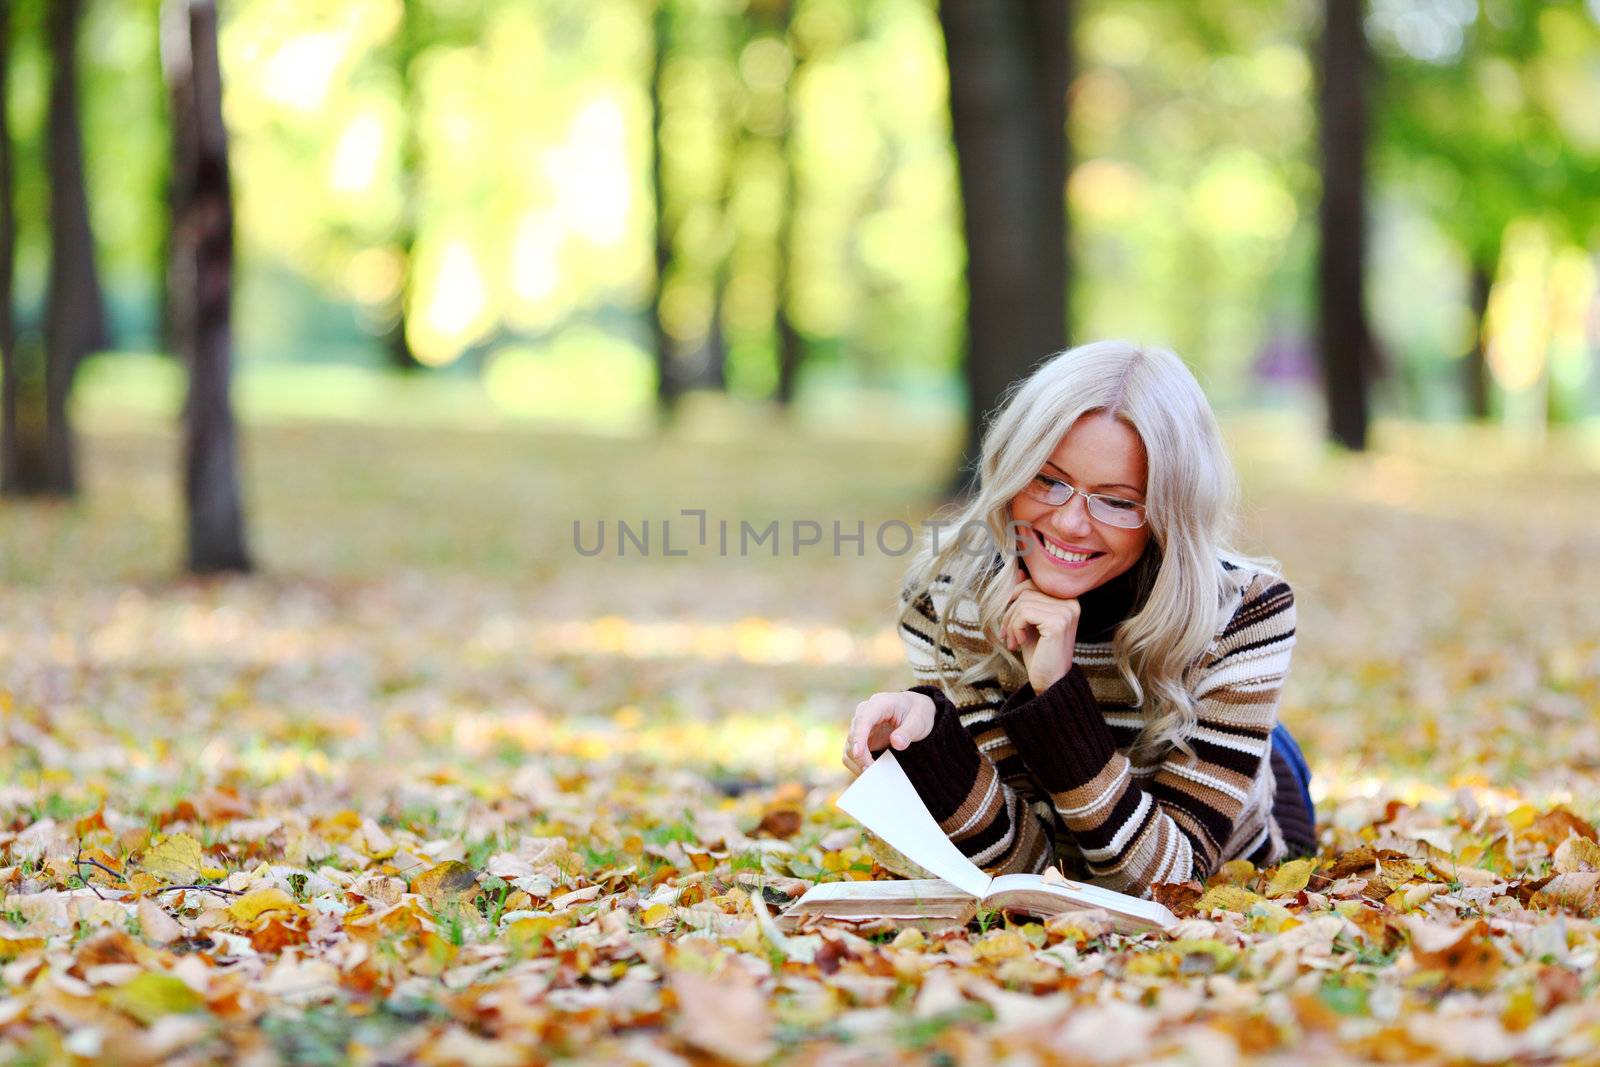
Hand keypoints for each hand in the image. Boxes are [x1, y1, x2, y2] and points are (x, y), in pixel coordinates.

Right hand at [842, 691, 936, 776]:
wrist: (915, 711)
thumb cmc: (917, 712)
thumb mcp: (919, 720)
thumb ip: (908, 731)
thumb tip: (896, 742)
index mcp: (879, 704)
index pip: (864, 720)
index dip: (859, 737)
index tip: (858, 753)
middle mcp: (864, 713)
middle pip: (853, 735)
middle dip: (860, 755)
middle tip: (872, 771)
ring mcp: (860, 726)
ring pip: (849, 746)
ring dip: (857, 762)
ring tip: (872, 774)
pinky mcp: (860, 739)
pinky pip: (851, 753)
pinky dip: (857, 764)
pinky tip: (869, 771)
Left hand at [1002, 567, 1079, 692]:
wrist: (1050, 681)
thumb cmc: (1039, 653)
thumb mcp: (1029, 622)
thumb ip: (1026, 598)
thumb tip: (1018, 571)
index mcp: (1068, 601)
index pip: (1034, 584)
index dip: (1014, 599)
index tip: (1009, 621)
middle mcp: (1071, 604)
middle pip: (1026, 592)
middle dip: (1010, 613)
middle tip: (1007, 634)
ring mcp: (1066, 612)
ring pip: (1022, 603)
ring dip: (1010, 624)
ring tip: (1013, 641)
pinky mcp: (1057, 623)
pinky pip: (1024, 613)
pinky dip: (1015, 628)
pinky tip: (1019, 642)